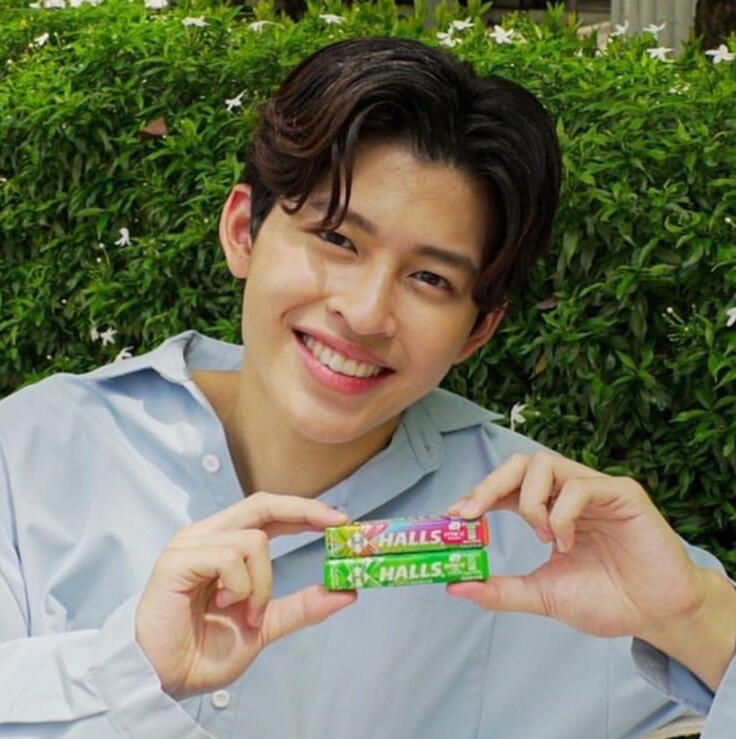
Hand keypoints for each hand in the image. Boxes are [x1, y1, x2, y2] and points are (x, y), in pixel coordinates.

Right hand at [135, 493, 355, 697]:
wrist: (164, 680)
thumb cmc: (203, 650)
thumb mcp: (265, 625)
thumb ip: (301, 606)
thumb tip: (346, 593)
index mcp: (225, 544)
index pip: (268, 512)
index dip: (304, 510)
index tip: (340, 518)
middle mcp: (207, 535)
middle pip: (262, 504)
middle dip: (303, 510)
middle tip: (336, 523)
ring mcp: (190, 545)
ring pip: (252, 539)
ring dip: (261, 584)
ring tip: (245, 612)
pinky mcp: (176, 561)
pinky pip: (228, 557)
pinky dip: (239, 587)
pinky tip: (223, 605)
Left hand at [445, 452, 707, 641]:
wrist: (656, 615)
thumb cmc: (606, 600)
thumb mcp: (543, 595)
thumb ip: (502, 590)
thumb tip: (455, 587)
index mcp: (549, 509)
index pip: (507, 486)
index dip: (478, 494)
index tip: (453, 515)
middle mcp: (568, 492)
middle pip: (521, 462)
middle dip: (489, 484)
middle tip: (469, 513)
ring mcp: (595, 488)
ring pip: (545, 464)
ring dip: (530, 501)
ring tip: (540, 535)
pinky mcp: (622, 493)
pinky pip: (580, 486)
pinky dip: (561, 514)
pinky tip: (566, 541)